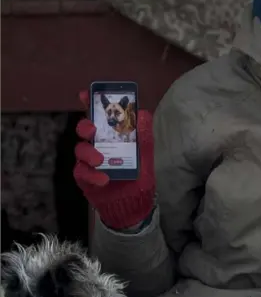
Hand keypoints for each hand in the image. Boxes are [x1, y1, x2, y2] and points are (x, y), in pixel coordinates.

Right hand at [73, 90, 155, 229]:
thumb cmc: (140, 174)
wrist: (135, 202)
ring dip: (89, 153)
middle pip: (84, 130)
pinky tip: (103, 179)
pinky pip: (82, 172)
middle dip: (85, 127)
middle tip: (93, 131)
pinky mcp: (85, 178)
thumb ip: (145, 135)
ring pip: (80, 150)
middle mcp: (97, 145)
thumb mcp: (146, 154)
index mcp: (111, 135)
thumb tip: (143, 113)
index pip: (98, 116)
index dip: (89, 103)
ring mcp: (89, 161)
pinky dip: (92, 175)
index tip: (84, 94)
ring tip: (101, 161)